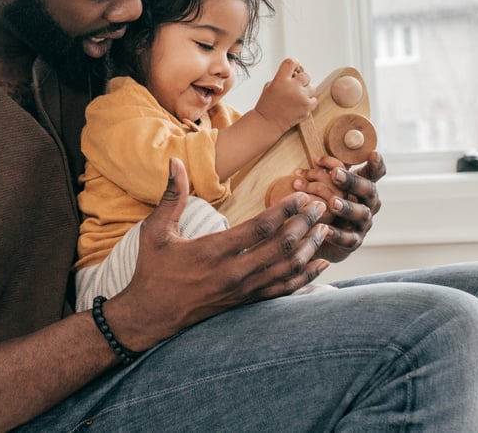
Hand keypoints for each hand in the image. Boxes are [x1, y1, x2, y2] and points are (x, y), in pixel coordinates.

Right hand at [104, 158, 329, 351]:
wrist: (151, 316)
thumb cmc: (153, 270)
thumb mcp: (156, 230)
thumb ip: (171, 195)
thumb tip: (174, 161)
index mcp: (213, 251)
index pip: (260, 228)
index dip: (285, 210)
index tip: (301, 196)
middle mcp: (234, 273)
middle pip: (281, 247)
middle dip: (305, 224)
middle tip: (321, 206)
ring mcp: (242, 291)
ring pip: (286, 269)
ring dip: (309, 248)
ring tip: (325, 229)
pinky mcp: (246, 303)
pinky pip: (283, 290)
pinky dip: (305, 276)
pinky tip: (319, 263)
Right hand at [254, 58, 317, 132]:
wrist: (267, 123)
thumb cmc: (267, 105)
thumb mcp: (269, 86)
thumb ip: (282, 77)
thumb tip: (295, 73)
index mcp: (281, 80)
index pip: (291, 62)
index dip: (294, 64)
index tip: (294, 67)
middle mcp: (292, 87)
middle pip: (305, 75)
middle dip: (301, 80)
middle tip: (295, 87)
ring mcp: (301, 97)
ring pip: (311, 88)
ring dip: (305, 91)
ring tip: (296, 98)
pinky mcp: (307, 107)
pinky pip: (314, 99)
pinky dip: (308, 101)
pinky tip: (299, 104)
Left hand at [292, 152, 385, 261]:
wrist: (323, 238)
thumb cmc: (327, 204)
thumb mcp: (328, 186)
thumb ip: (328, 173)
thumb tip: (317, 160)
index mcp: (363, 187)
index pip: (374, 173)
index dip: (376, 164)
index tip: (373, 153)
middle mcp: (367, 203)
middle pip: (367, 190)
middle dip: (352, 181)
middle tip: (335, 174)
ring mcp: (363, 223)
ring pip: (360, 214)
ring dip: (346, 207)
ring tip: (332, 203)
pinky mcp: (354, 241)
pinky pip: (348, 238)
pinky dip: (337, 234)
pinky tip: (324, 229)